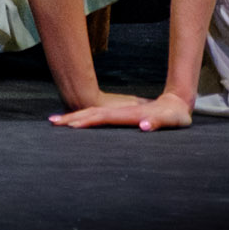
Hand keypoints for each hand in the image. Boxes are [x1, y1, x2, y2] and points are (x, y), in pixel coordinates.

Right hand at [50, 90, 192, 131]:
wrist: (175, 104)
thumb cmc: (174, 116)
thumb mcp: (170, 120)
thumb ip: (157, 122)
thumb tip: (142, 125)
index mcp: (129, 114)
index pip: (104, 117)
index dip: (88, 120)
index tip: (72, 125)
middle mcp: (120, 111)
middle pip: (92, 112)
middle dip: (73, 117)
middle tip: (53, 122)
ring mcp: (118, 112)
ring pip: (92, 113)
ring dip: (74, 117)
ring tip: (55, 122)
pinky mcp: (119, 116)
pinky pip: (97, 117)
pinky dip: (83, 119)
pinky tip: (74, 124)